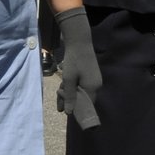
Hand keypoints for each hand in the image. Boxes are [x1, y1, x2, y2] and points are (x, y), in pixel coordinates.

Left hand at [55, 6, 101, 128]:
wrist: (79, 41)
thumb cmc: (73, 60)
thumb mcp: (68, 79)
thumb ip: (69, 96)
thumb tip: (69, 113)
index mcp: (93, 88)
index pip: (86, 106)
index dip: (75, 109)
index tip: (64, 109)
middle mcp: (96, 85)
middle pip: (83, 99)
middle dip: (69, 100)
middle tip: (58, 95)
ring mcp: (94, 79)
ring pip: (81, 92)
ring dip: (69, 92)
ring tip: (59, 89)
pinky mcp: (90, 74)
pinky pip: (81, 85)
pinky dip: (72, 86)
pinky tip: (63, 84)